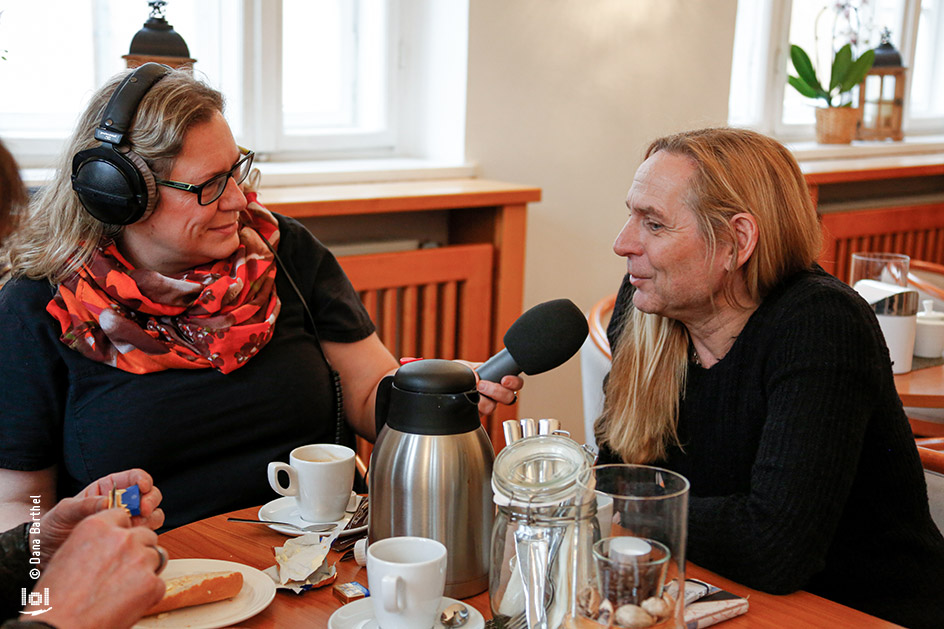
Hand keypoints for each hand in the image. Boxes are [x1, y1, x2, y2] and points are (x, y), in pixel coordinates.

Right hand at [23, 509, 165, 628]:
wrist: (59, 626)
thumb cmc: (56, 598)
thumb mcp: (68, 554)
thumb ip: (96, 541)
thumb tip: (111, 542)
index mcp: (98, 526)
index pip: (123, 516)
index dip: (122, 532)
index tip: (119, 543)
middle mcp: (122, 538)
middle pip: (146, 535)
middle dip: (139, 550)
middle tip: (123, 571)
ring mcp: (140, 559)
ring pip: (156, 557)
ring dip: (145, 570)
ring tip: (123, 589)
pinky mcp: (151, 583)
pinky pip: (158, 583)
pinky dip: (148, 594)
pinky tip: (127, 603)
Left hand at [37, 469, 163, 562]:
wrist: (44, 552)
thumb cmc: (53, 526)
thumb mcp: (64, 510)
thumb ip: (86, 504)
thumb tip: (108, 501)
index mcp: (108, 488)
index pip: (133, 477)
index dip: (142, 479)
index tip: (142, 487)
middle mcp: (122, 503)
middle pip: (149, 494)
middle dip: (150, 499)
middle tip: (142, 510)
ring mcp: (127, 521)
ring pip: (152, 513)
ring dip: (150, 518)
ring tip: (135, 526)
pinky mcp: (127, 538)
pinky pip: (146, 533)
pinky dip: (145, 534)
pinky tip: (132, 537)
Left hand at [453, 360, 523, 414]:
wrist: (445, 390)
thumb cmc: (457, 376)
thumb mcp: (462, 367)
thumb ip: (468, 368)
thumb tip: (476, 377)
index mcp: (496, 379)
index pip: (515, 383)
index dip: (514, 382)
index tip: (504, 380)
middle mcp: (495, 394)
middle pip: (509, 397)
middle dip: (496, 391)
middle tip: (482, 385)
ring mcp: (486, 405)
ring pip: (493, 407)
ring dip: (482, 400)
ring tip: (472, 392)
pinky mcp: (477, 415)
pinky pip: (479, 415)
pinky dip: (473, 407)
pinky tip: (467, 401)